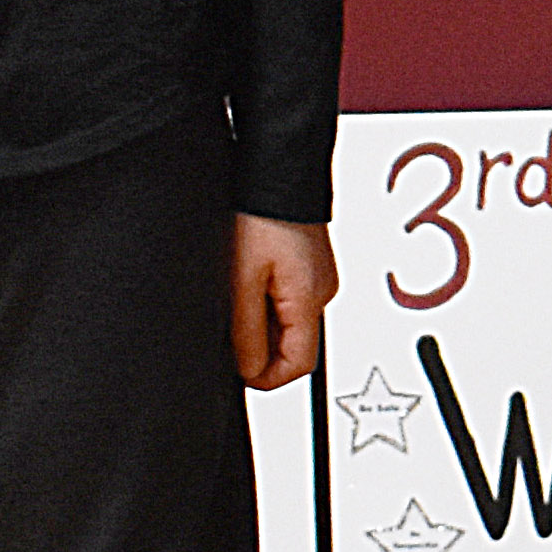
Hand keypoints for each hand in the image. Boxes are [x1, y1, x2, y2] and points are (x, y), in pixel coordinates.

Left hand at [233, 218, 337, 386]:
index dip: (269, 380)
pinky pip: (291, 298)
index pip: (300, 365)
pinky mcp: (310, 265)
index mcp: (310, 299)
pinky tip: (249, 277)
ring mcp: (319, 277)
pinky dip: (268, 299)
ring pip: (290, 322)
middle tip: (229, 324)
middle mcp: (322, 291)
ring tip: (237, 291)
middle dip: (260, 346)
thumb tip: (249, 369)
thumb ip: (246, 330)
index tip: (241, 376)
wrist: (275, 172)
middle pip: (295, 344)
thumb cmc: (259, 216)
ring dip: (262, 320)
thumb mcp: (241, 279)